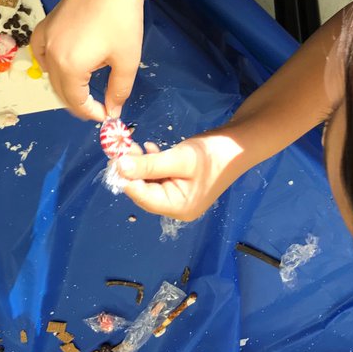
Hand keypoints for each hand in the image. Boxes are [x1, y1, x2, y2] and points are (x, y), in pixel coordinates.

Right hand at [31, 0, 144, 120]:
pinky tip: (62, 66)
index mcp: (70, 66)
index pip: (75, 101)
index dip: (91, 113)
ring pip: (50, 74)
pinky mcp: (45, 26)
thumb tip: (112, 111)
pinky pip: (41, 54)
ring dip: (66, 86)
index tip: (106, 115)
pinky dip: (49, 65)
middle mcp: (51, 56)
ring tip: (85, 89)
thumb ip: (118, 90)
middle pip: (60, 91)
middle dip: (79, 104)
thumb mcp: (127, 59)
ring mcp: (44, 39)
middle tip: (98, 107)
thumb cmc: (122, 19)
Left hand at [115, 134, 244, 220]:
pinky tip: (147, 147)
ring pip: (149, 181)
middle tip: (119, 147)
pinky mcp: (180, 182)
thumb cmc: (212, 154)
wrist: (239, 144)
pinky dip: (151, 162)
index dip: (126, 179)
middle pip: (144, 190)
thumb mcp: (179, 158)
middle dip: (131, 170)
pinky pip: (159, 175)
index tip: (113, 158)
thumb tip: (119, 167)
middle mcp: (176, 206)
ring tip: (131, 144)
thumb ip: (149, 165)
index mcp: (178, 207)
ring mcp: (179, 195)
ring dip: (139, 163)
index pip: (143, 197)